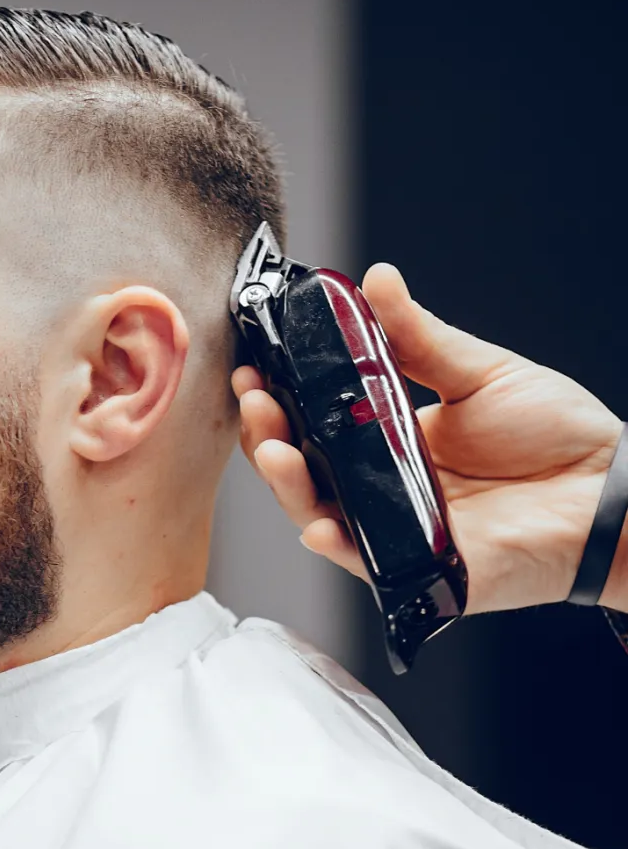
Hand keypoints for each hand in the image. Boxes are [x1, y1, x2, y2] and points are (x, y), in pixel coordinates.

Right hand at [232, 263, 625, 614]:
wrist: (610, 492)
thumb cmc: (557, 438)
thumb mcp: (479, 374)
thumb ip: (419, 338)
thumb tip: (377, 281)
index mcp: (389, 441)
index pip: (315, 422)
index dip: (279, 398)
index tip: (257, 366)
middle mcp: (381, 487)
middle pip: (303, 467)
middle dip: (267, 433)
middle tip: (255, 398)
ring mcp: (394, 528)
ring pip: (319, 512)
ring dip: (286, 483)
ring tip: (272, 445)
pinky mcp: (417, 567)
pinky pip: (363, 560)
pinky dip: (336, 543)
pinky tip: (317, 522)